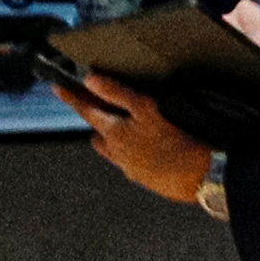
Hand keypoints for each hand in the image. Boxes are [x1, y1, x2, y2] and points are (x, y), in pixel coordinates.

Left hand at [61, 69, 213, 204]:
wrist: (201, 177)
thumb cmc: (175, 140)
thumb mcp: (146, 108)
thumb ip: (117, 93)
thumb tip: (91, 80)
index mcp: (114, 134)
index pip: (86, 112)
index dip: (72, 98)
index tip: (58, 89)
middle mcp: (117, 154)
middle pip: (98, 136)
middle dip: (99, 124)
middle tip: (105, 110)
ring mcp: (131, 169)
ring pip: (115, 152)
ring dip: (117, 141)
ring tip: (132, 130)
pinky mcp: (147, 180)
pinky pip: (133, 164)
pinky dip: (136, 154)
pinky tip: (154, 148)